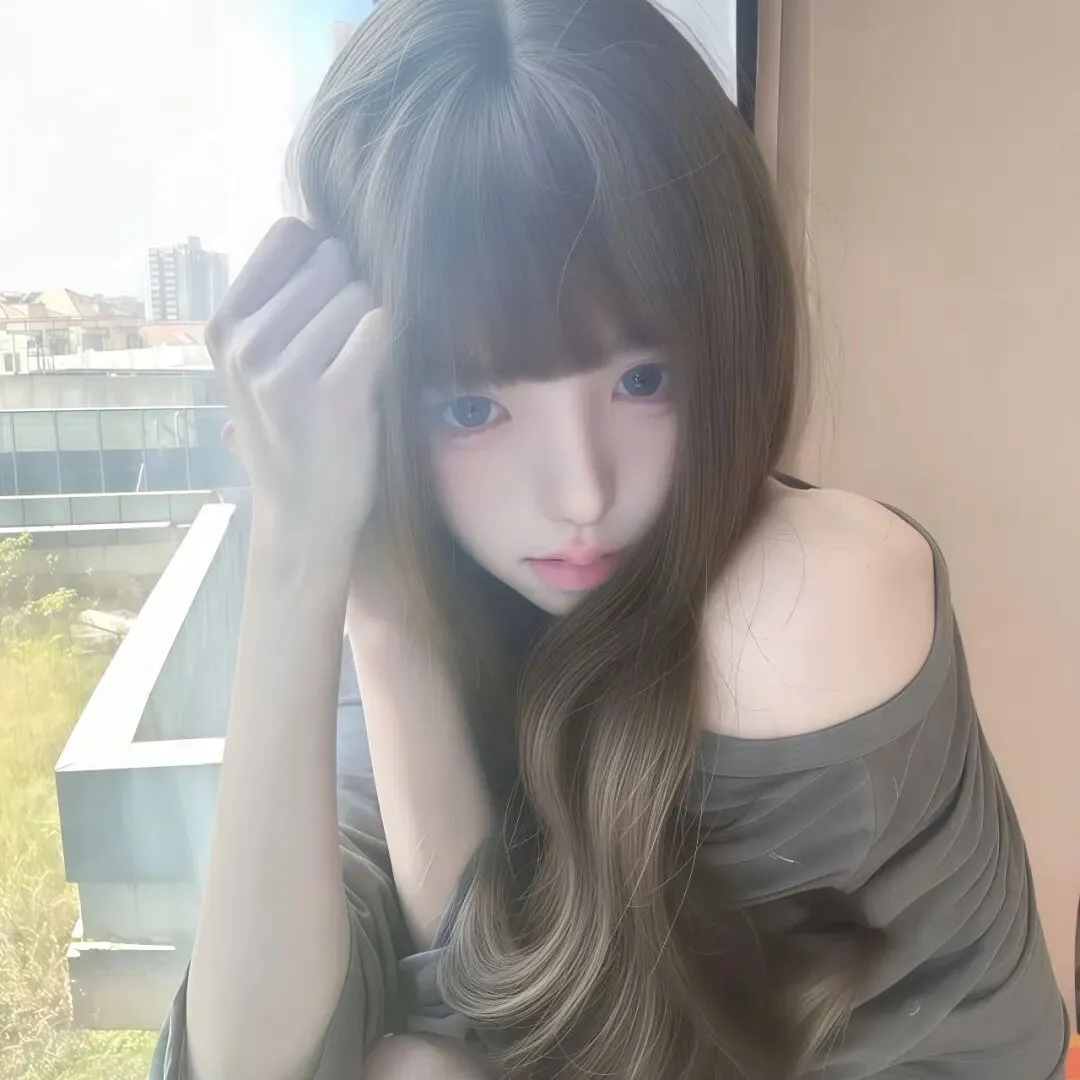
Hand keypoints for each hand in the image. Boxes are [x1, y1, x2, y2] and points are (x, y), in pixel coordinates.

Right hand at [207, 217, 388, 552]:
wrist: (301, 517)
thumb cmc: (290, 433)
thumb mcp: (254, 366)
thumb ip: (273, 303)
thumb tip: (317, 232)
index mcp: (225, 326)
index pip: (290, 235)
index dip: (323, 258)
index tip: (328, 301)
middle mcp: (247, 344)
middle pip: (330, 261)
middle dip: (350, 295)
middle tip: (344, 349)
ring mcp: (285, 372)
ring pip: (360, 295)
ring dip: (370, 328)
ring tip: (354, 371)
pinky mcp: (334, 398)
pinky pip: (379, 329)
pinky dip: (387, 347)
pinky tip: (372, 380)